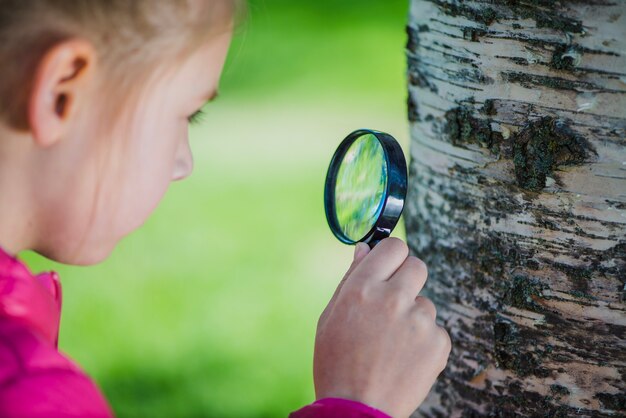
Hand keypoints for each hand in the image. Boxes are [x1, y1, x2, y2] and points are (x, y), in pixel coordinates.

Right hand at [313, 238, 450, 417]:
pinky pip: (435, 330)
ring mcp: (419, 321)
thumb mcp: (331, 316)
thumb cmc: (336, 362)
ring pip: (425, 303)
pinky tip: (403, 358)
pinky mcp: (438, 343)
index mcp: (363, 288)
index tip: (389, 266)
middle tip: (393, 303)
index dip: (391, 256)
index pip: (394, 247)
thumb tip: (364, 249)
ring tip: (391, 344)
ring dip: (412, 316)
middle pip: (417, 266)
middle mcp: (394, 298)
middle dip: (406, 279)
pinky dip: (423, 341)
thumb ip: (351, 279)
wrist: (356, 409)